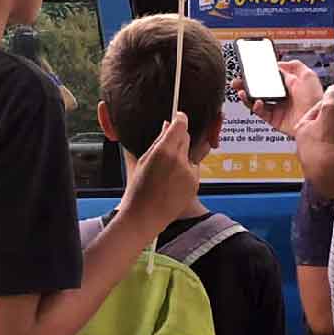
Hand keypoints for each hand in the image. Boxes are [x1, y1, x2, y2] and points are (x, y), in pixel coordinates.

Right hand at [115, 113, 198, 234]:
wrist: (145, 217)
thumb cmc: (138, 192)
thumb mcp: (141, 162)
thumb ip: (156, 141)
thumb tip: (166, 126)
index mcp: (164, 151)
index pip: (180, 125)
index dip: (179, 118)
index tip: (178, 117)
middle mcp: (180, 160)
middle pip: (186, 137)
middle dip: (178, 138)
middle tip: (166, 148)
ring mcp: (190, 172)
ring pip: (190, 153)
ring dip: (182, 155)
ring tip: (166, 171)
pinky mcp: (196, 183)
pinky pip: (193, 168)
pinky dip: (185, 170)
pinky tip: (171, 182)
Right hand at [233, 61, 324, 136]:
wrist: (316, 119)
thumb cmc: (315, 99)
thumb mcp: (308, 75)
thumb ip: (294, 66)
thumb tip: (280, 64)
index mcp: (289, 85)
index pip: (269, 78)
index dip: (258, 74)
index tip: (249, 71)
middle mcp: (282, 97)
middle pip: (259, 89)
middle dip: (246, 85)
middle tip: (238, 81)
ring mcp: (277, 108)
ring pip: (256, 101)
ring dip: (247, 96)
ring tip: (241, 91)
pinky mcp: (274, 120)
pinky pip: (261, 113)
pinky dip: (256, 107)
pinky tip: (257, 102)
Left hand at [294, 87, 333, 195]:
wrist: (331, 171)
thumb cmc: (325, 142)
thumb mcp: (330, 113)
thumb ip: (331, 99)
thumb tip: (333, 90)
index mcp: (301, 129)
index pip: (316, 111)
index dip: (329, 104)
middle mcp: (305, 146)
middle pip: (323, 129)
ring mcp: (315, 159)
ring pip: (330, 144)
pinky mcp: (326, 170)